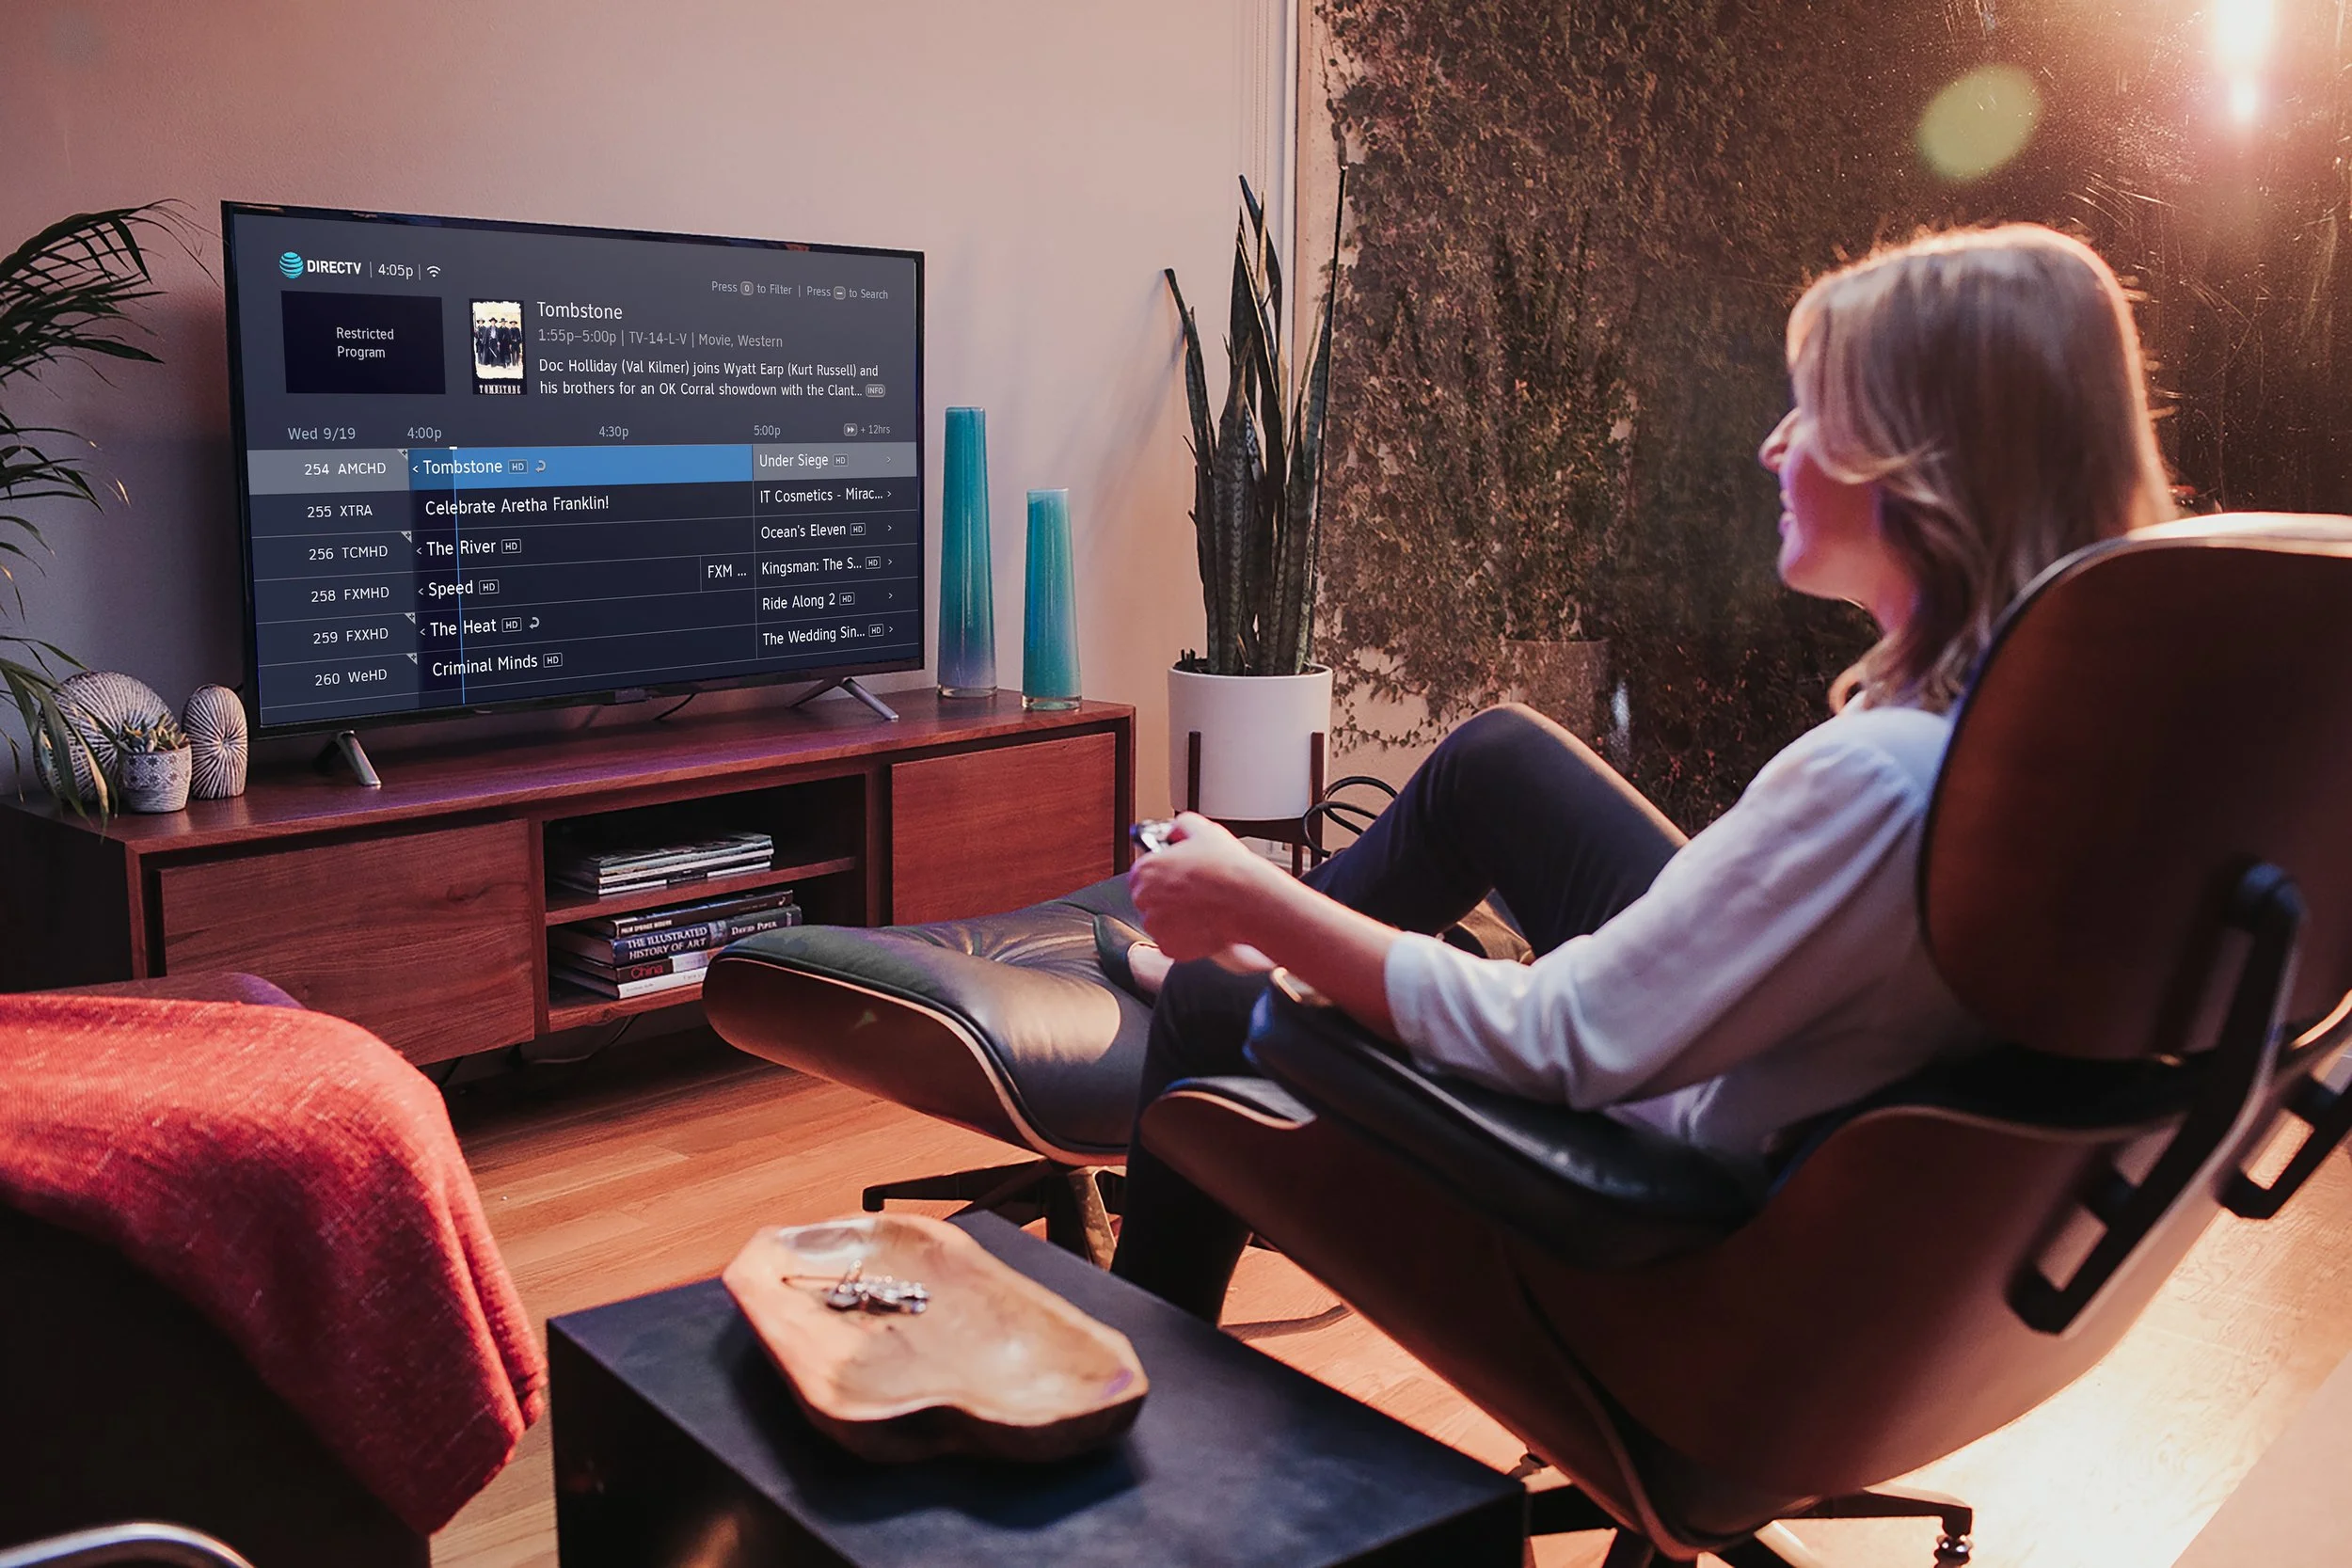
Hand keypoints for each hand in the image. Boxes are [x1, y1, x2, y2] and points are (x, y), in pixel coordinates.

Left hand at [1126, 812, 1284, 963]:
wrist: (1247, 901)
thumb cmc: (1227, 869)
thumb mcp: (1203, 830)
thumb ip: (1181, 826)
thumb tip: (1176, 830)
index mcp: (1145, 870)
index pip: (1142, 872)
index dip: (1162, 872)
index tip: (1176, 873)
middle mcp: (1145, 900)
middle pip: (1150, 898)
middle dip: (1168, 895)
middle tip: (1194, 891)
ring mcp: (1157, 927)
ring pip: (1162, 922)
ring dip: (1177, 917)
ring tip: (1203, 907)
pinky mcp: (1171, 948)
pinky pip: (1175, 942)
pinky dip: (1187, 936)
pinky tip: (1205, 922)